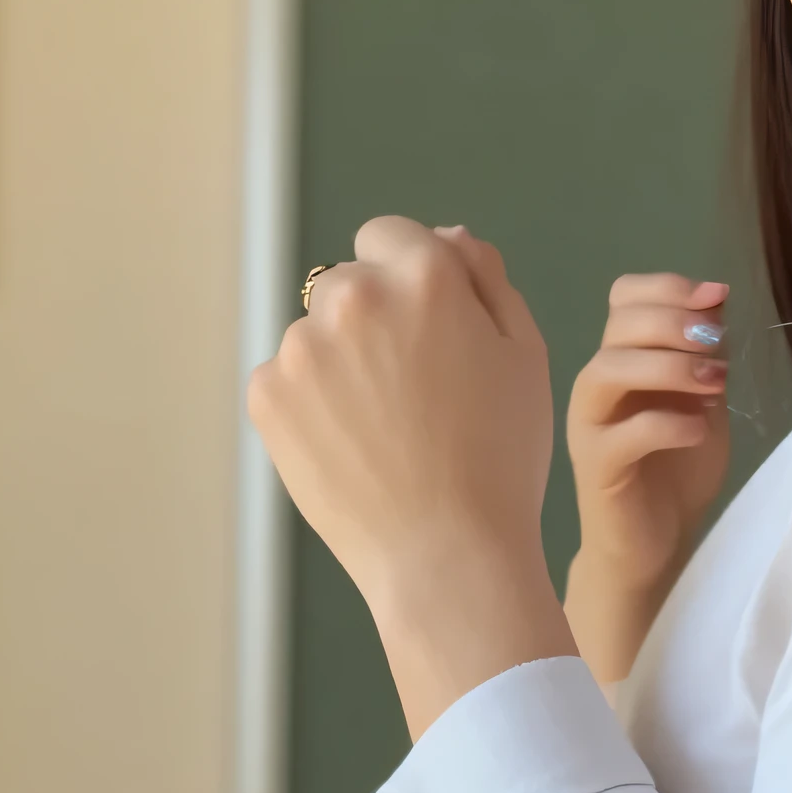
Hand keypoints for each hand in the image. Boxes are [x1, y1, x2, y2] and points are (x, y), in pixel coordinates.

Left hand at [247, 217, 572, 738]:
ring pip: (316, 336)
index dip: (412, 283)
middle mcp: (352, 295)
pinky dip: (312, 408)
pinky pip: (287, 381)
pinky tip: (353, 450)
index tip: (428, 336)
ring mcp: (301, 346)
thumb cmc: (500, 462)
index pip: (391, 236)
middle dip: (374, 322)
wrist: (446, 556)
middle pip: (349, 284)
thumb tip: (447, 236)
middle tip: (414, 397)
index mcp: (423, 275)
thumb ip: (487, 281)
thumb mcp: (525, 357)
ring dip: (341, 366)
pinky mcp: (267, 395)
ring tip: (385, 433)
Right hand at [563, 273, 731, 686]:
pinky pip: (623, 432)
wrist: (655, 545)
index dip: (668, 288)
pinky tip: (699, 428)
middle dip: (674, 323)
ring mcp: (590, 424)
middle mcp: (598, 384)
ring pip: (608, 368)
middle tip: (718, 347)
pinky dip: (667, 422)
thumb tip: (716, 300)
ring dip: (668, 366)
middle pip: (618, 324)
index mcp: (623, 359)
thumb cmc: (677, 475)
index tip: (716, 297)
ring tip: (715, 384)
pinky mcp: (596, 467)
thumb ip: (706, 357)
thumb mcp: (703, 403)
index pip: (625, 297)